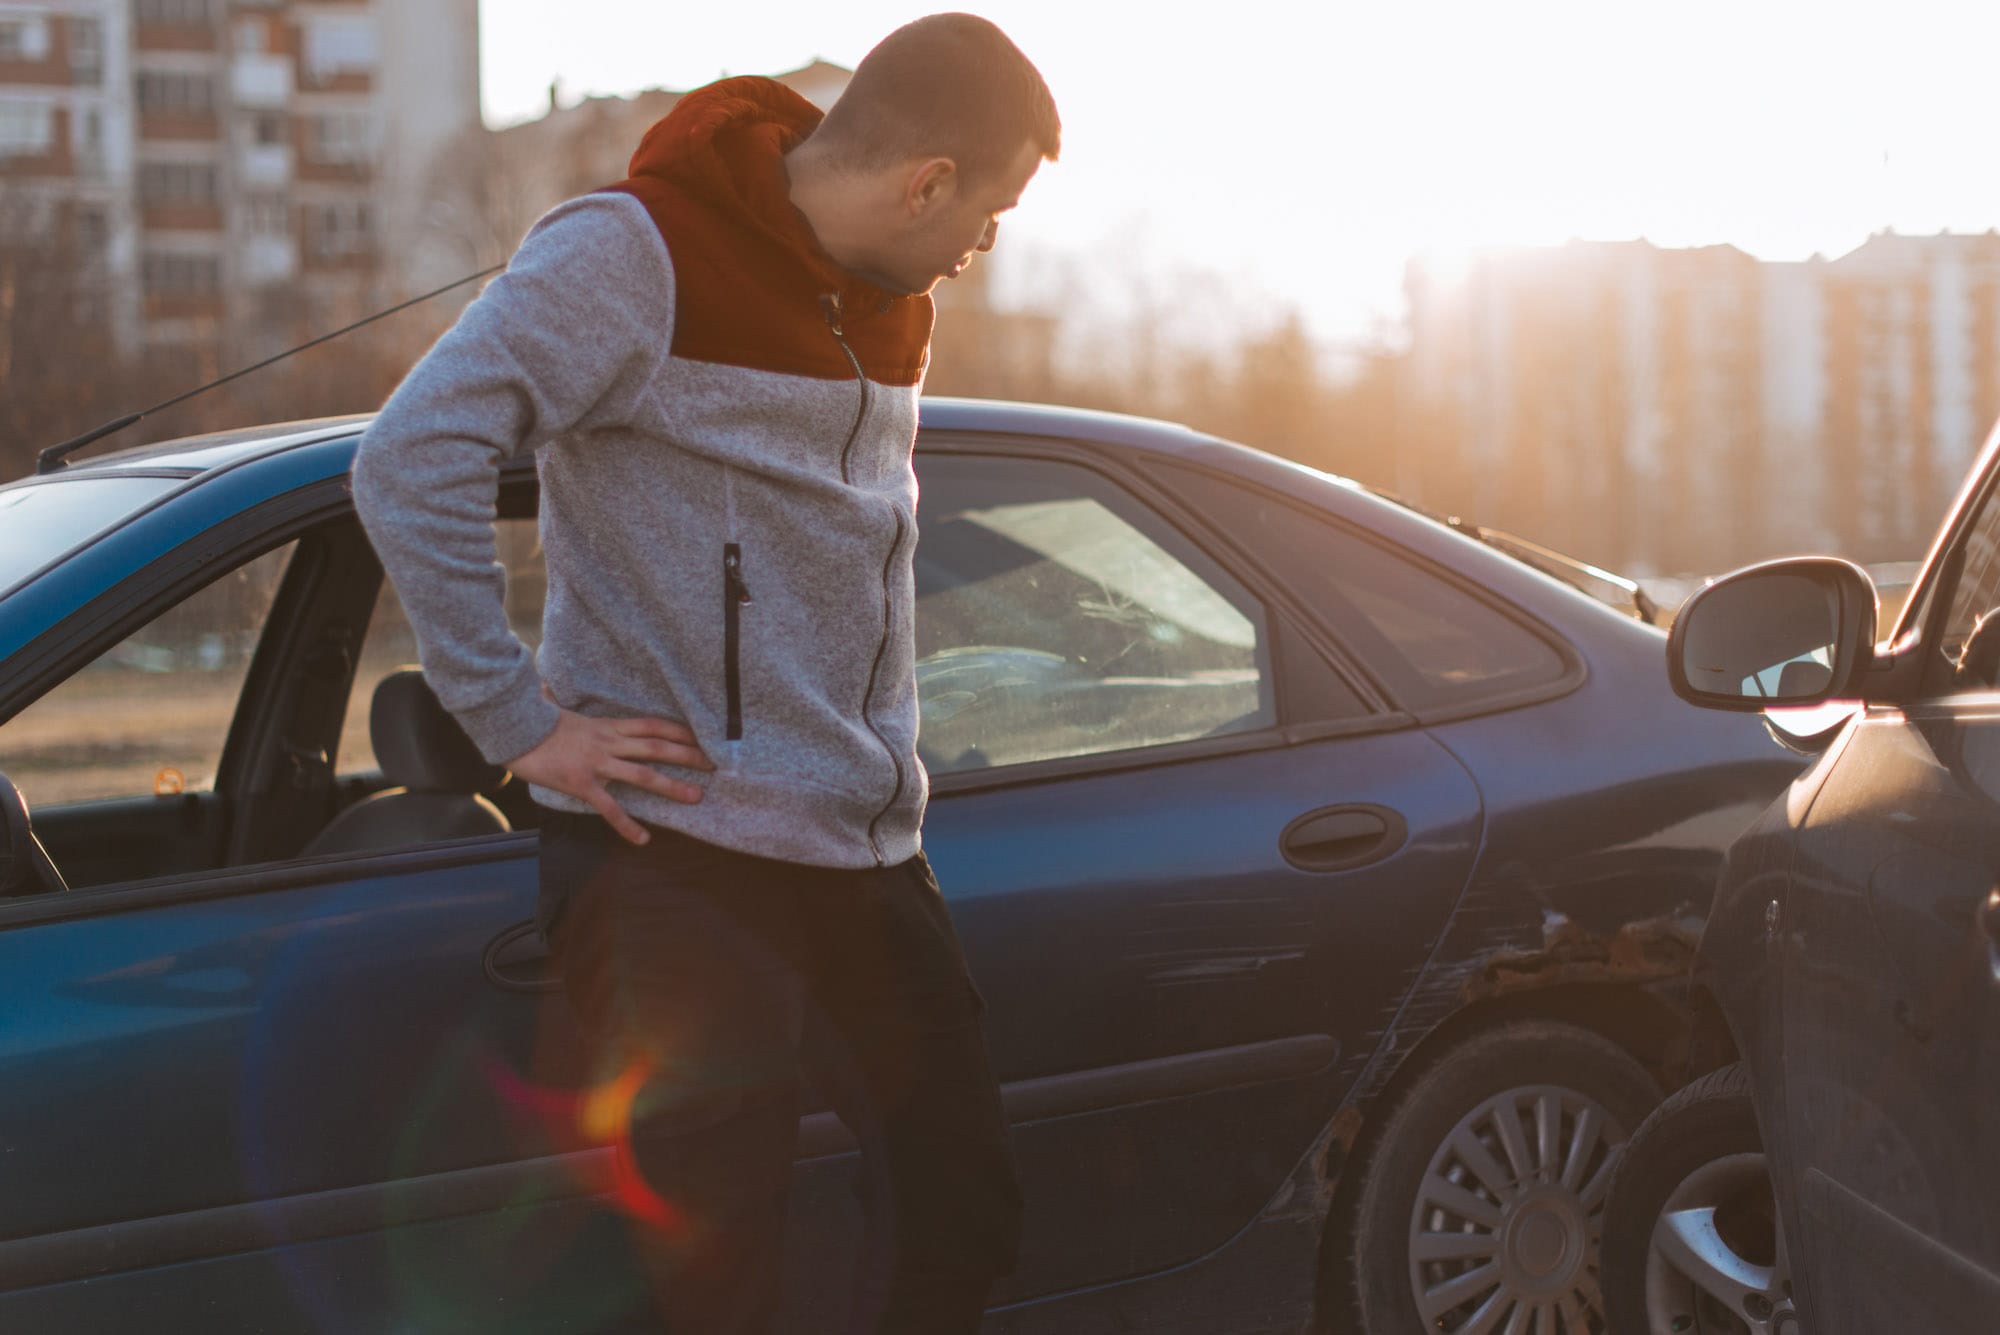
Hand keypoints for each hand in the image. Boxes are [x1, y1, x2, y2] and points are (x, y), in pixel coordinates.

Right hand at [508, 698, 712, 844]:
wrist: (512, 729)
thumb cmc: (535, 720)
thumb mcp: (559, 707)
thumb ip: (562, 698)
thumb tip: (550, 684)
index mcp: (607, 725)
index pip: (652, 726)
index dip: (679, 731)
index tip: (703, 736)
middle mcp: (608, 742)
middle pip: (657, 747)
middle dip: (688, 756)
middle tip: (715, 764)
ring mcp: (597, 763)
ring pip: (642, 775)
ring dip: (671, 786)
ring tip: (696, 797)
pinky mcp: (581, 783)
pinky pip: (609, 807)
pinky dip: (627, 824)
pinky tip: (643, 839)